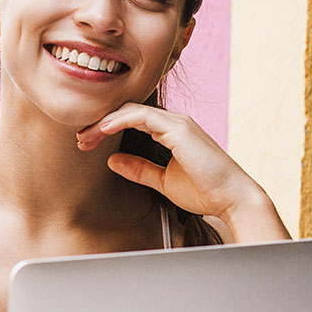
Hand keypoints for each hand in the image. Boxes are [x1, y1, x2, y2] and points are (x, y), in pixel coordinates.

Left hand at [76, 102, 289, 241]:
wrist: (231, 199)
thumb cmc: (204, 191)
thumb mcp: (162, 180)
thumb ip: (139, 169)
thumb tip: (111, 160)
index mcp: (170, 131)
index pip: (130, 120)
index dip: (105, 128)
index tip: (86, 142)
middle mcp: (174, 122)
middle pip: (127, 112)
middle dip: (100, 123)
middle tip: (80, 138)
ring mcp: (177, 122)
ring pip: (131, 111)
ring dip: (104, 122)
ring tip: (85, 136)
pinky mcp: (179, 129)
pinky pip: (142, 116)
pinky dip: (120, 120)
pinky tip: (103, 129)